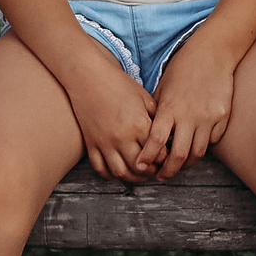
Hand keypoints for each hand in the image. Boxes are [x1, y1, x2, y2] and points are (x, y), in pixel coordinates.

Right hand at [64, 64, 158, 181]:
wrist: (88, 77)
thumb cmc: (118, 84)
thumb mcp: (144, 97)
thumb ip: (157, 117)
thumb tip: (168, 134)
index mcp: (139, 125)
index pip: (158, 154)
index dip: (165, 159)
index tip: (167, 158)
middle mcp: (122, 137)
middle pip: (141, 168)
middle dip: (151, 172)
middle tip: (155, 168)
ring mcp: (105, 143)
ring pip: (121, 173)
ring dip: (133, 177)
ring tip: (139, 173)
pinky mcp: (91, 144)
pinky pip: (101, 169)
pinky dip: (111, 175)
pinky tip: (119, 171)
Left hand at [140, 38, 239, 179]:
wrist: (213, 53)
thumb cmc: (183, 67)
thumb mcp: (163, 87)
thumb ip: (157, 111)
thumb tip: (146, 133)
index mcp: (170, 108)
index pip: (156, 140)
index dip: (147, 157)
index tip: (140, 166)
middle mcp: (190, 115)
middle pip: (179, 155)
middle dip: (168, 171)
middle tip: (161, 175)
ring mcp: (209, 118)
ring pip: (198, 153)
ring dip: (186, 164)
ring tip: (177, 166)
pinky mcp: (223, 118)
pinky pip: (212, 141)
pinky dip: (202, 146)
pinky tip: (195, 145)